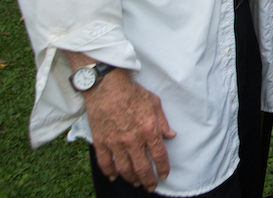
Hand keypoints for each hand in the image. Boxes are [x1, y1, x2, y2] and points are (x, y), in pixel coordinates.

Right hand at [83, 69, 175, 189]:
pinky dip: (110, 173)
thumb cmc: (132, 92)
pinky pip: (105, 163)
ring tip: (135, 182)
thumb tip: (171, 135)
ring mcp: (115, 142)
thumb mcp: (154, 102)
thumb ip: (163, 121)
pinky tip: (114, 176)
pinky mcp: (100, 142)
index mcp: (149, 129)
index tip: (164, 175)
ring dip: (131, 178)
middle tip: (150, 186)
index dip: (163, 168)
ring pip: (124, 169)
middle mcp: (133, 139)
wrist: (106, 86)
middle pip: (142, 167)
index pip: (159, 155)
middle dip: (148, 180)